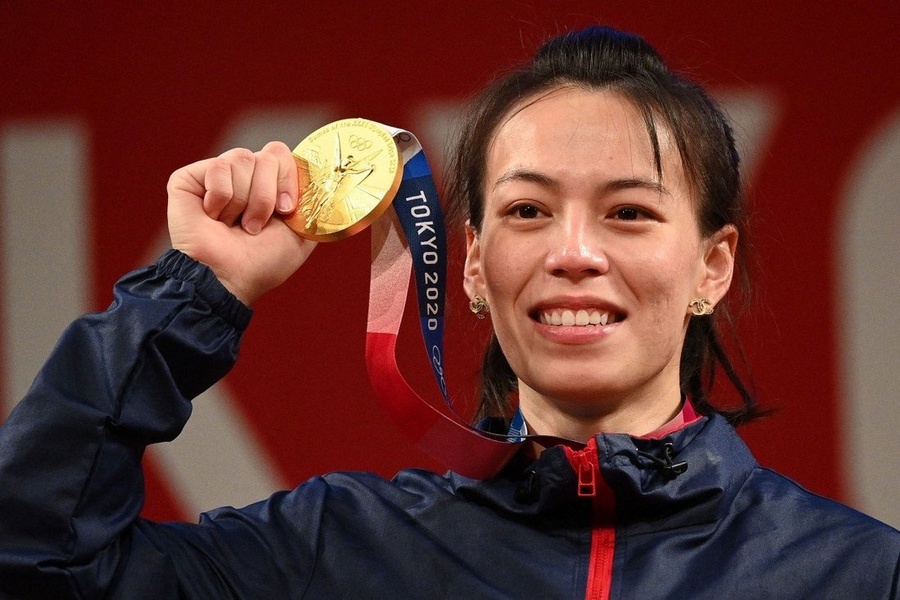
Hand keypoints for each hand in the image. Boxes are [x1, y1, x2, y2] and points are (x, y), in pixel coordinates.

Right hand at [167, 142, 315, 304]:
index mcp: (268, 185)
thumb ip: (313, 202)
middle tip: (255, 225)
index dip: (288, 180)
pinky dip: (220, 199)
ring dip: (243, 202)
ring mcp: (215, 177)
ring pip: (242, 158)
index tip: (285, 211)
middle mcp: (243, 176)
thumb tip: (322, 176)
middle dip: (266, 195)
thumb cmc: (263, 262)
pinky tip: (213, 218)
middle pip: (267, 155)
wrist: (229, 277)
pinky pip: (217, 167)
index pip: (282, 154)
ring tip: (233, 225)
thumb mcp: (302, 232)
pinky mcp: (189, 179)